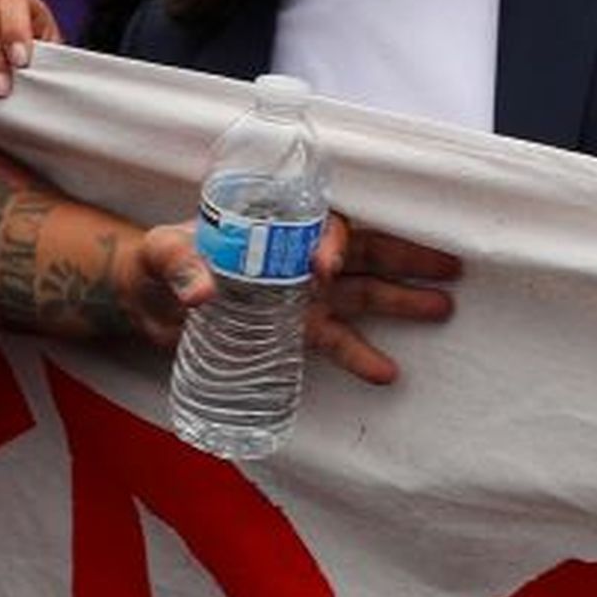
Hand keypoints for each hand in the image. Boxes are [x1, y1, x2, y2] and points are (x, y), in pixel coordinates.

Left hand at [137, 212, 461, 385]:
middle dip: (404, 256)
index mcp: (273, 223)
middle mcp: (296, 254)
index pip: (318, 224)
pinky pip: (336, 340)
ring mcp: (301, 293)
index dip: (331, 242)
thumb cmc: (156, 260)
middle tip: (449, 263)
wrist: (147, 299)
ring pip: (362, 292)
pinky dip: (361, 356)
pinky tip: (388, 372)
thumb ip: (178, 265)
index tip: (326, 269)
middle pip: (363, 249)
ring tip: (443, 306)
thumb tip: (202, 293)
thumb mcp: (158, 254)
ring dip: (401, 300)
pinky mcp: (294, 328)